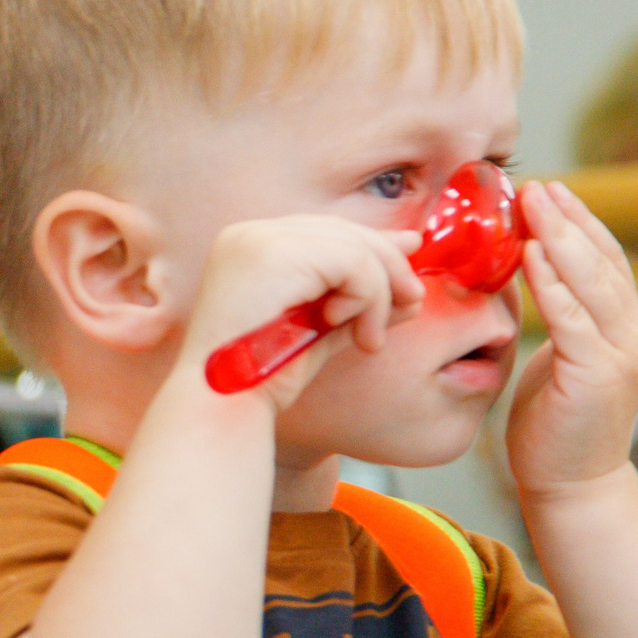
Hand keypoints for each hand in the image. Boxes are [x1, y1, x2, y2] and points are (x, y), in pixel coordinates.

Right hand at [182, 214, 423, 409]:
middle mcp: (249, 234)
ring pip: (353, 246)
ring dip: (378, 295)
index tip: (408, 276)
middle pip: (343, 231)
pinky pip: (352, 262)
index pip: (326, 232)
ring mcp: (259, 240)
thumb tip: (411, 272)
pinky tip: (355, 334)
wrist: (225, 405)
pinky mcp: (276, 255)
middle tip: (411, 305)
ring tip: (369, 338)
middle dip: (388, 268)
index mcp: (250, 246)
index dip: (375, 248)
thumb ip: (359, 295)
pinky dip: (369, 299)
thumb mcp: (320, 326)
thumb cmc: (264, 376)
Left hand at [506, 182, 637, 493]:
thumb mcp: (560, 360)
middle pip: (602, 262)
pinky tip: (528, 254)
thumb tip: (529, 277)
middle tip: (535, 185)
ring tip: (531, 204)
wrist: (572, 485)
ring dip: (557, 237)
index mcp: (629, 330)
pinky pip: (570, 318)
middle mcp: (636, 337)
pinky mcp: (597, 374)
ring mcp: (622, 355)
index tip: (552, 192)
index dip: (581, 224)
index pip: (608, 263)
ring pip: (590, 282)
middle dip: (567, 219)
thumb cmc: (556, 426)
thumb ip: (560, 320)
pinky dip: (549, 283)